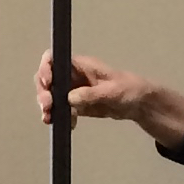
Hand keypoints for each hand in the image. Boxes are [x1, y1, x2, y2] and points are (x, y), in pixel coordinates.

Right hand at [34, 51, 183, 146]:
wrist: (140, 105)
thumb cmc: (130, 89)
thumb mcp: (112, 91)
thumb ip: (90, 94)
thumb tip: (70, 99)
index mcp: (81, 65)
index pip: (54, 59)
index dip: (45, 68)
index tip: (46, 82)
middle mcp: (73, 76)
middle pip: (47, 79)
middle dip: (43, 92)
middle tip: (47, 106)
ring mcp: (73, 91)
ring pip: (51, 96)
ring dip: (47, 107)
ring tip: (50, 119)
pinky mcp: (76, 105)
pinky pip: (61, 110)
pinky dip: (59, 117)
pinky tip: (68, 124)